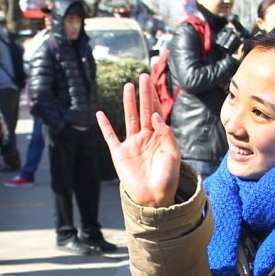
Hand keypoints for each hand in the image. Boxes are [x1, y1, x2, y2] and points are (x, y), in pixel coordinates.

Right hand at [96, 73, 180, 206]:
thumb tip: (155, 116)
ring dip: (128, 103)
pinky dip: (105, 125)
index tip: (153, 84)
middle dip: (143, 94)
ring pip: (129, 118)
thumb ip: (166, 134)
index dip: (155, 99)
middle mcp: (146, 138)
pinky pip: (110, 136)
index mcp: (160, 138)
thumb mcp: (173, 155)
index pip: (157, 114)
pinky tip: (101, 114)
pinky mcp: (119, 153)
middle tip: (143, 76)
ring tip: (128, 86)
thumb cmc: (167, 178)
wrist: (154, 199)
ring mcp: (132, 144)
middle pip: (143, 111)